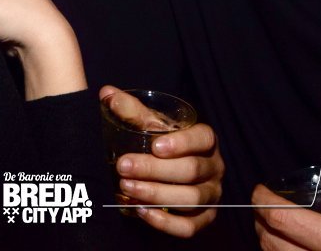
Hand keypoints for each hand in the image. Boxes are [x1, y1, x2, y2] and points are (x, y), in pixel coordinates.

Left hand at [99, 85, 223, 237]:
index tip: (155, 146)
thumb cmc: (161, 144)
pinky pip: (189, 227)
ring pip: (190, 199)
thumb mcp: (150, 125)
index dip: (183, 142)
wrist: (168, 173)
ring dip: (156, 194)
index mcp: (205, 141)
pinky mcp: (204, 219)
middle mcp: (214, 168)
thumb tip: (107, 94)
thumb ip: (132, 110)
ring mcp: (211, 195)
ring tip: (127, 188)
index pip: (203, 138)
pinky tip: (141, 211)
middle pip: (191, 170)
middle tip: (123, 166)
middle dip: (154, 170)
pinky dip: (166, 223)